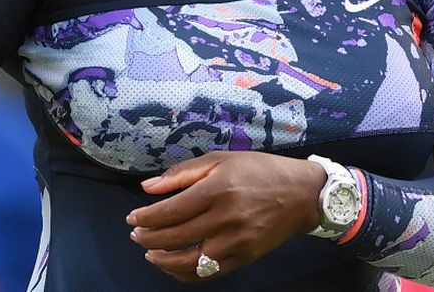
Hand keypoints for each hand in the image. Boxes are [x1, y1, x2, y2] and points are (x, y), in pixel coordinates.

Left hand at [127, 152, 325, 282]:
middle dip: (147, 238)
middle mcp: (226, 218)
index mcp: (218, 190)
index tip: (132, 217)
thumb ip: (182, 173)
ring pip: (187, 262)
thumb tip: (148, 187)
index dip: (145, 217)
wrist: (301, 194)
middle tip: (135, 234)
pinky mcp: (244, 258)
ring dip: (161, 260)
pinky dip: (185, 273)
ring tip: (149, 252)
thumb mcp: (222, 159)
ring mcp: (236, 242)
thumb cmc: (260, 170)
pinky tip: (173, 264)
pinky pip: (208, 273)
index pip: (170, 211)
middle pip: (174, 237)